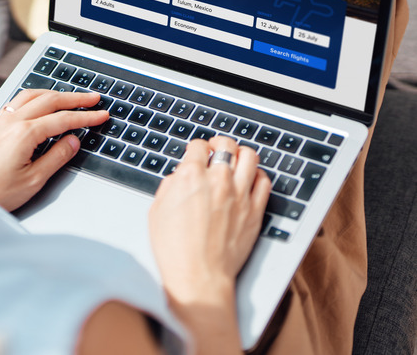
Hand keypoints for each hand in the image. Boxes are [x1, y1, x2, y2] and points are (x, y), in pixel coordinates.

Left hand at [0, 90, 108, 210]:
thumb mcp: (32, 181)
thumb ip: (56, 158)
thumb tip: (72, 142)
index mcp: (24, 134)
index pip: (63, 119)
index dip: (86, 117)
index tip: (101, 115)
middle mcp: (11, 121)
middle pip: (50, 100)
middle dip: (75, 98)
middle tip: (94, 98)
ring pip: (32, 95)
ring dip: (55, 93)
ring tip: (71, 96)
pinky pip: (17, 100)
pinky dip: (35, 96)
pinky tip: (38, 102)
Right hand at [149, 137, 270, 304]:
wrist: (198, 276)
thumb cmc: (175, 249)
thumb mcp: (157, 211)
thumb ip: (169, 186)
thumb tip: (179, 177)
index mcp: (191, 177)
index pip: (198, 146)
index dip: (195, 148)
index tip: (196, 153)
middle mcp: (218, 181)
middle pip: (227, 145)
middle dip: (220, 143)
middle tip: (216, 149)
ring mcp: (240, 195)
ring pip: (250, 157)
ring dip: (241, 153)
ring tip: (235, 159)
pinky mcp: (255, 211)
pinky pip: (264, 181)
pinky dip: (257, 175)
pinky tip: (249, 180)